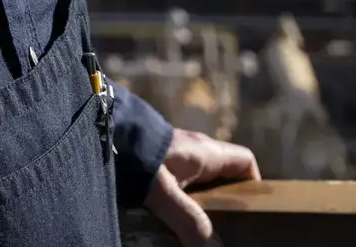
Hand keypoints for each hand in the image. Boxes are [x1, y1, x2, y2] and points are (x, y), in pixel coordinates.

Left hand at [145, 130, 260, 245]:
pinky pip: (179, 181)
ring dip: (200, 203)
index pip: (245, 162)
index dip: (254, 184)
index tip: (252, 210)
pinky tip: (169, 217)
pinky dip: (180, 199)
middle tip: (223, 228)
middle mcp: (195, 150)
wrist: (101, 127)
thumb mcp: (165, 192)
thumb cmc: (138, 154)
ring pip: (199, 181)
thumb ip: (189, 220)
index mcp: (206, 152)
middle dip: (225, 202)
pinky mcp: (156, 159)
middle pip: (223, 176)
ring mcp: (175, 153)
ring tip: (196, 229)